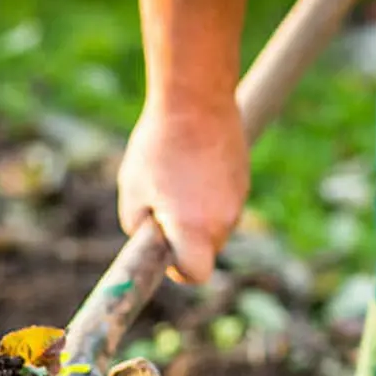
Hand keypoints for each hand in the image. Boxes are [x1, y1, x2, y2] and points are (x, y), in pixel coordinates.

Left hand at [117, 100, 248, 284]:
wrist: (196, 100)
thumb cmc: (158, 146)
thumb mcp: (132, 190)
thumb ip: (139, 228)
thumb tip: (151, 242)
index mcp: (193, 229)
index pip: (196, 275)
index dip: (179, 271)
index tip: (166, 252)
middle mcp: (222, 222)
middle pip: (205, 252)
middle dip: (185, 240)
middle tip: (163, 207)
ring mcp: (237, 202)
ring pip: (215, 228)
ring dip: (197, 216)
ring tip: (178, 179)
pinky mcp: (243, 183)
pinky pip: (223, 205)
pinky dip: (209, 196)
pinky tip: (194, 167)